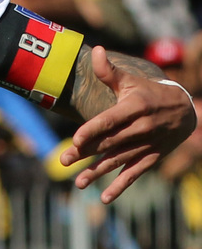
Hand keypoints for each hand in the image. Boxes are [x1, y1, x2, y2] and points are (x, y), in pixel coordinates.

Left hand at [61, 46, 196, 202]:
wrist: (186, 109)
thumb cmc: (149, 93)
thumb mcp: (132, 81)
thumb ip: (109, 71)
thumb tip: (96, 50)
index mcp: (134, 107)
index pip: (110, 120)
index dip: (93, 130)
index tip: (76, 139)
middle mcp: (141, 128)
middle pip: (109, 142)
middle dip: (85, 153)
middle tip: (62, 161)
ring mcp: (147, 145)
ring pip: (118, 160)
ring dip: (98, 172)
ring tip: (78, 182)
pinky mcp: (152, 157)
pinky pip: (135, 173)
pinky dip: (120, 186)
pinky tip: (104, 198)